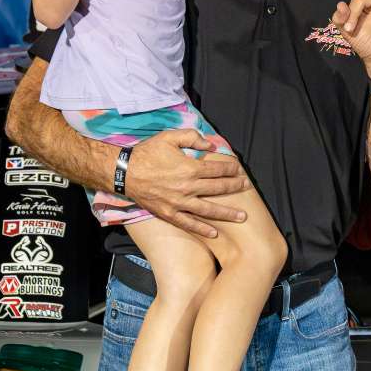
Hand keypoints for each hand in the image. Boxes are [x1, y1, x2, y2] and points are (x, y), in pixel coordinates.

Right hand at [124, 128, 249, 238]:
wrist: (124, 172)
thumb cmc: (147, 153)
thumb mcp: (170, 137)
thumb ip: (193, 137)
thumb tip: (211, 145)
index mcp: (190, 168)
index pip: (218, 169)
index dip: (231, 168)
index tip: (239, 169)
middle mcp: (188, 187)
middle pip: (218, 188)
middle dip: (235, 187)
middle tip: (246, 187)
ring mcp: (179, 203)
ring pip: (209, 210)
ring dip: (227, 213)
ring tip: (242, 216)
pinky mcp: (169, 214)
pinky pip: (189, 224)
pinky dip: (202, 229)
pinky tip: (215, 233)